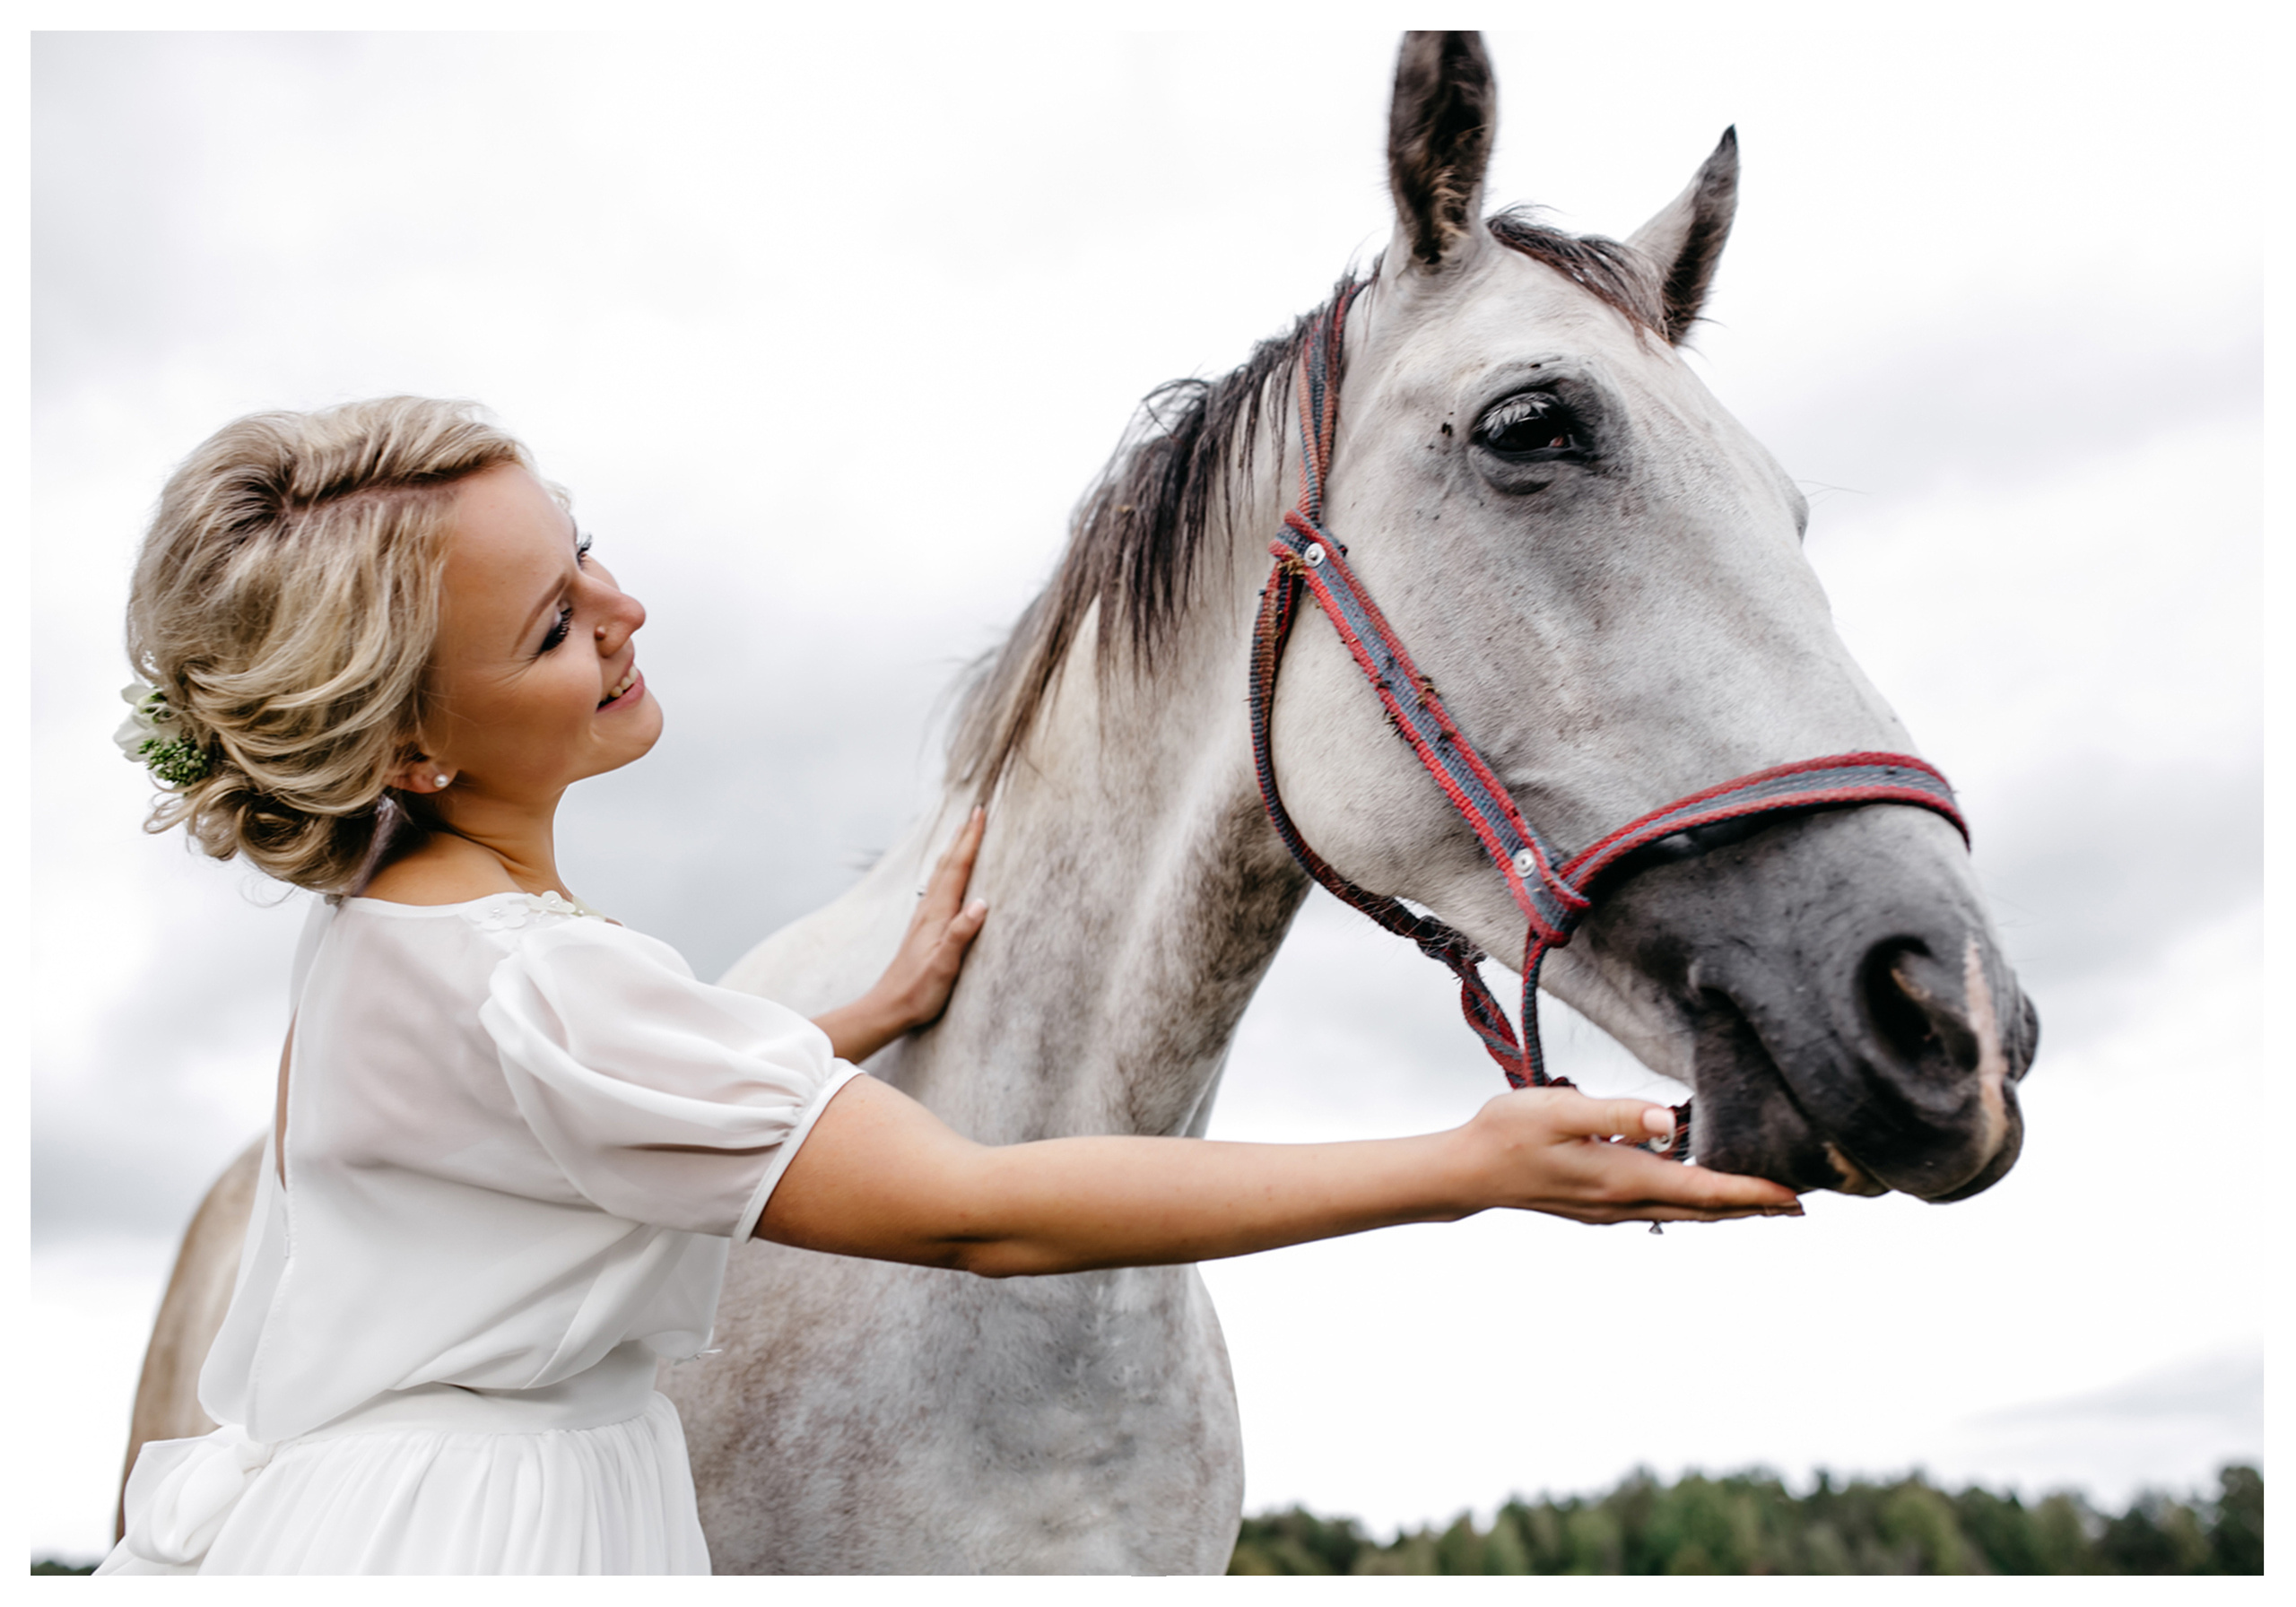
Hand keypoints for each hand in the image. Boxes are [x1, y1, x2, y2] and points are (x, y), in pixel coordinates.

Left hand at [876, 806, 989, 1031]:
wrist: (889, 1006)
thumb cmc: (919, 990)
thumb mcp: (944, 964)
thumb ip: (961, 933)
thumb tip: (983, 903)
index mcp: (937, 914)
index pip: (958, 869)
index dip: (970, 840)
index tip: (981, 814)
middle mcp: (929, 910)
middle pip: (949, 864)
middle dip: (963, 836)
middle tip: (976, 811)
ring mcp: (925, 918)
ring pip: (942, 873)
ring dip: (955, 850)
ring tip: (963, 833)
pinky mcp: (924, 928)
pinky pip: (939, 887)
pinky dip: (948, 871)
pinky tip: (949, 875)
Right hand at [1463, 1087, 1802, 1223]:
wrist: (1467, 1173)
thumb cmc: (1507, 1134)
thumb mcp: (1559, 1110)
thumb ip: (1614, 1112)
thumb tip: (1664, 1121)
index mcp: (1623, 1178)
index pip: (1703, 1189)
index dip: (1752, 1192)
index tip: (1793, 1196)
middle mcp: (1624, 1201)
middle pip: (1703, 1209)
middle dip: (1752, 1207)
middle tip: (1798, 1205)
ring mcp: (1610, 1209)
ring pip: (1683, 1212)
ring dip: (1724, 1208)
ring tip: (1760, 1201)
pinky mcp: (1597, 1206)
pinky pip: (1659, 1207)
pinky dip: (1691, 1202)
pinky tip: (1693, 1188)